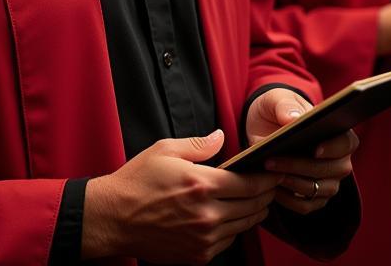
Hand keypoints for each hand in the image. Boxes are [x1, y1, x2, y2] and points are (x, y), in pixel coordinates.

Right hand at [82, 129, 280, 263]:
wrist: (114, 218)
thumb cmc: (138, 181)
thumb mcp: (165, 150)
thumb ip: (199, 144)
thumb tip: (222, 137)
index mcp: (201, 185)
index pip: (248, 184)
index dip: (267, 179)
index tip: (275, 171)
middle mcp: (206, 215)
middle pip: (251, 206)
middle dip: (267, 195)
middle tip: (274, 185)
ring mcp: (203, 239)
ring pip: (243, 226)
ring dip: (255, 213)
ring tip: (260, 201)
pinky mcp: (197, 255)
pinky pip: (227, 242)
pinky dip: (235, 229)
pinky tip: (234, 217)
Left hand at [246, 88, 356, 214]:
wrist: (263, 125)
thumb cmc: (277, 108)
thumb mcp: (276, 99)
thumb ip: (285, 105)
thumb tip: (294, 119)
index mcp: (338, 132)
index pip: (347, 143)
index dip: (333, 148)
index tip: (315, 150)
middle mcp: (339, 160)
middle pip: (331, 170)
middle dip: (300, 166)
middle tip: (272, 160)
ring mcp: (328, 181)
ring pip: (317, 190)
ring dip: (292, 182)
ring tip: (268, 170)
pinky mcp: (313, 198)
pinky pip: (305, 206)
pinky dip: (288, 199)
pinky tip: (271, 187)